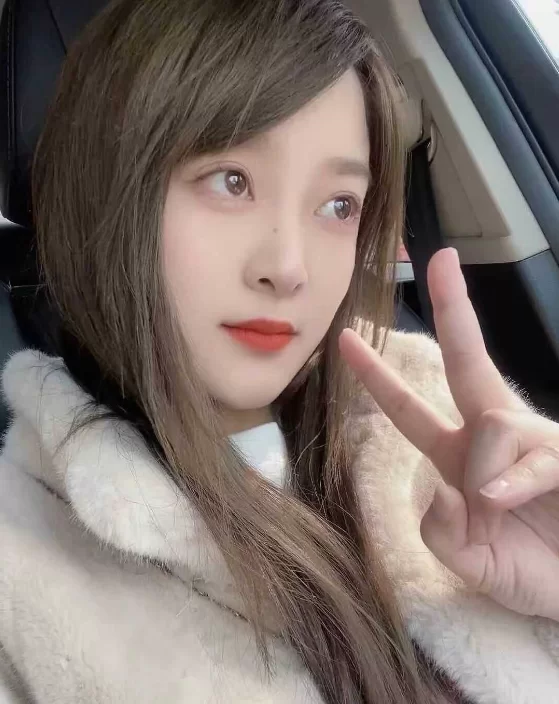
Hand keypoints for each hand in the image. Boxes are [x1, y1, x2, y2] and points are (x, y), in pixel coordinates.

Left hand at [339, 247, 558, 621]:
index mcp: (457, 456)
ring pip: (490, 424)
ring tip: (503, 513)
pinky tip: (508, 499)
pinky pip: (528, 453)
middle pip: (467, 361)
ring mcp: (531, 440)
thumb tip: (443, 487)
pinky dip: (514, 482)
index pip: (409, 409)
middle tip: (444, 258)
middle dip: (454, 309)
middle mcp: (492, 437)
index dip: (377, 376)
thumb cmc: (530, 573)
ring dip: (486, 476)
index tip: (346, 338)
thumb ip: (441, 533)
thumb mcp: (469, 562)